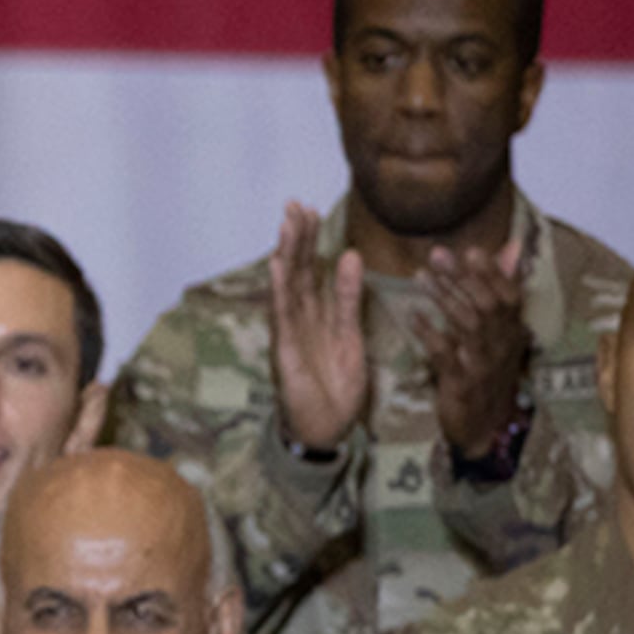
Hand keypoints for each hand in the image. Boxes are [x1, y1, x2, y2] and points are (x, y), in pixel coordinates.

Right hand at [265, 201, 370, 454]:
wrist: (326, 428)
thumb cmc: (337, 387)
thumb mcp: (352, 335)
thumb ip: (350, 298)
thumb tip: (352, 257)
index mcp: (318, 315)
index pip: (313, 270)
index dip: (311, 241)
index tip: (310, 211)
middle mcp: (300, 319)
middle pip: (298, 271)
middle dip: (297, 238)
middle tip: (295, 204)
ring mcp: (291, 334)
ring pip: (290, 287)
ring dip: (289, 254)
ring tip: (289, 223)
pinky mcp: (286, 351)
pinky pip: (285, 317)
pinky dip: (281, 291)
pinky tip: (280, 266)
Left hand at [418, 238, 533, 461]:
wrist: (485, 428)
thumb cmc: (489, 371)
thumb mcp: (502, 330)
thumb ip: (503, 287)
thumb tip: (514, 245)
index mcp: (512, 330)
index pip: (509, 295)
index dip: (492, 272)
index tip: (470, 249)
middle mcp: (502, 345)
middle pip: (487, 305)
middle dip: (463, 277)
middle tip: (437, 253)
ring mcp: (483, 364)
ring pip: (468, 325)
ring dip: (444, 298)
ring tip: (420, 276)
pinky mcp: (461, 384)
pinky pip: (446, 355)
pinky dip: (429, 333)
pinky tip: (413, 316)